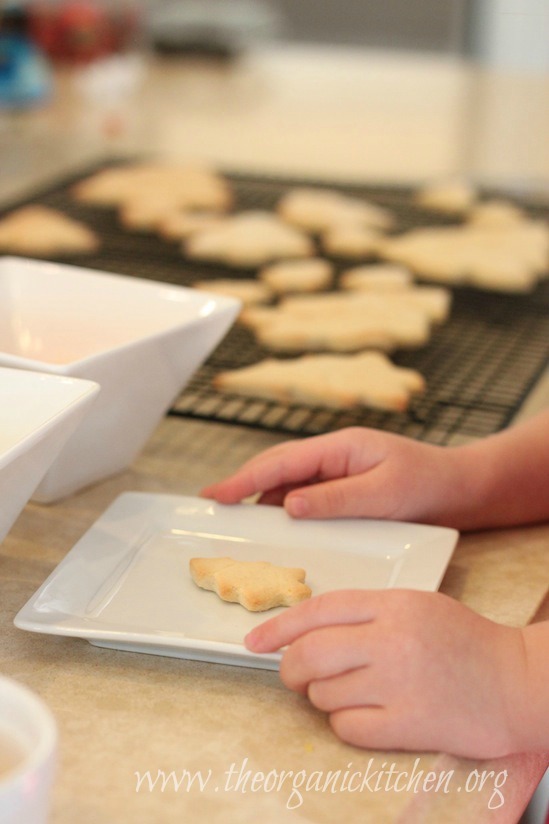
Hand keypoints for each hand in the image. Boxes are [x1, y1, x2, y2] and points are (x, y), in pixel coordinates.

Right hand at [201, 427, 463, 525]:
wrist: (459, 491)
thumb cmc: (427, 484)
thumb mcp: (384, 492)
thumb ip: (336, 498)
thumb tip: (288, 505)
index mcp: (339, 447)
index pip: (282, 461)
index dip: (245, 478)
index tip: (216, 495)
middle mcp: (332, 457)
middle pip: (277, 469)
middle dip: (242, 486)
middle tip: (211, 507)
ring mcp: (335, 473)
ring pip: (287, 485)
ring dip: (262, 502)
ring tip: (234, 523)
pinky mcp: (341, 491)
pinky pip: (304, 499)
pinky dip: (284, 513)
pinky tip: (273, 530)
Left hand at [245, 589, 526, 757]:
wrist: (517, 681)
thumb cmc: (465, 642)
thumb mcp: (417, 606)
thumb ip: (367, 613)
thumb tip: (308, 633)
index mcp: (393, 603)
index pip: (318, 610)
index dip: (278, 626)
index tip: (254, 641)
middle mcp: (391, 639)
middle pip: (309, 653)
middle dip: (289, 669)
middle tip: (292, 676)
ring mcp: (399, 683)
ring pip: (323, 693)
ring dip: (323, 697)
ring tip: (349, 693)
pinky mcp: (409, 724)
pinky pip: (346, 727)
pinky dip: (345, 724)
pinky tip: (367, 715)